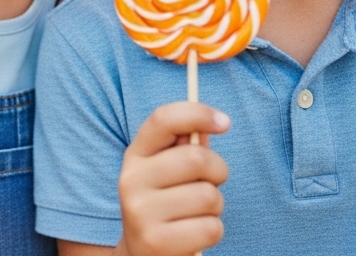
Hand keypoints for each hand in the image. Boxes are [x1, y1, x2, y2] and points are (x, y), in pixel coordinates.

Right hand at [117, 102, 229, 255]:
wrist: (140, 254)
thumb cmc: (164, 205)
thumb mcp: (165, 172)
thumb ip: (185, 146)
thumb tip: (211, 124)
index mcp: (134, 156)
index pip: (163, 120)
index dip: (197, 113)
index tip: (224, 122)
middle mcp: (131, 180)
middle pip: (197, 158)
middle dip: (219, 171)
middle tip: (211, 183)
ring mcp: (141, 212)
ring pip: (209, 196)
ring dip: (215, 207)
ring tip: (196, 213)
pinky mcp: (157, 241)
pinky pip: (211, 228)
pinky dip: (212, 231)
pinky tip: (193, 233)